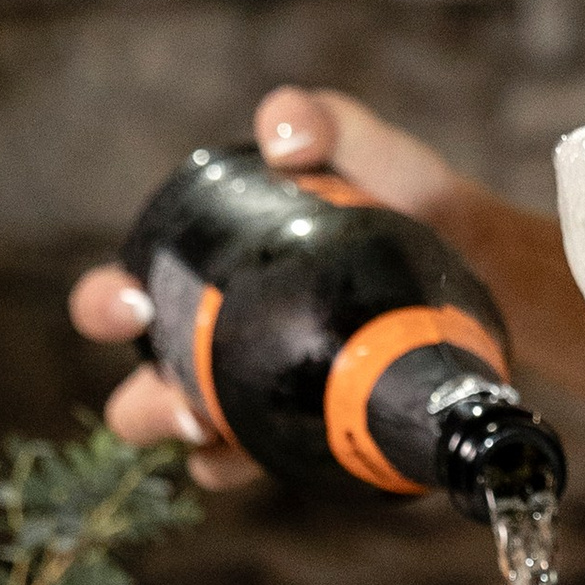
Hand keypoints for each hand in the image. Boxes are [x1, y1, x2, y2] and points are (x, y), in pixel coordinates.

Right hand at [67, 83, 464, 485]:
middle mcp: (211, 341)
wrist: (479, 262)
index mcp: (200, 275)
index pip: (121, 297)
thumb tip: (283, 138)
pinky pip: (247, 465)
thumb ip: (319, 118)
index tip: (135, 304)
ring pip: (186, 434)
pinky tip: (257, 458)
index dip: (105, 305)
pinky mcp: (301, 433)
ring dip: (186, 440)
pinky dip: (241, 467)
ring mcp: (253, 394)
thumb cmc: (400, 196)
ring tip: (213, 430)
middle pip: (140, 390)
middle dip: (142, 405)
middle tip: (183, 402)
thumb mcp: (361, 145)